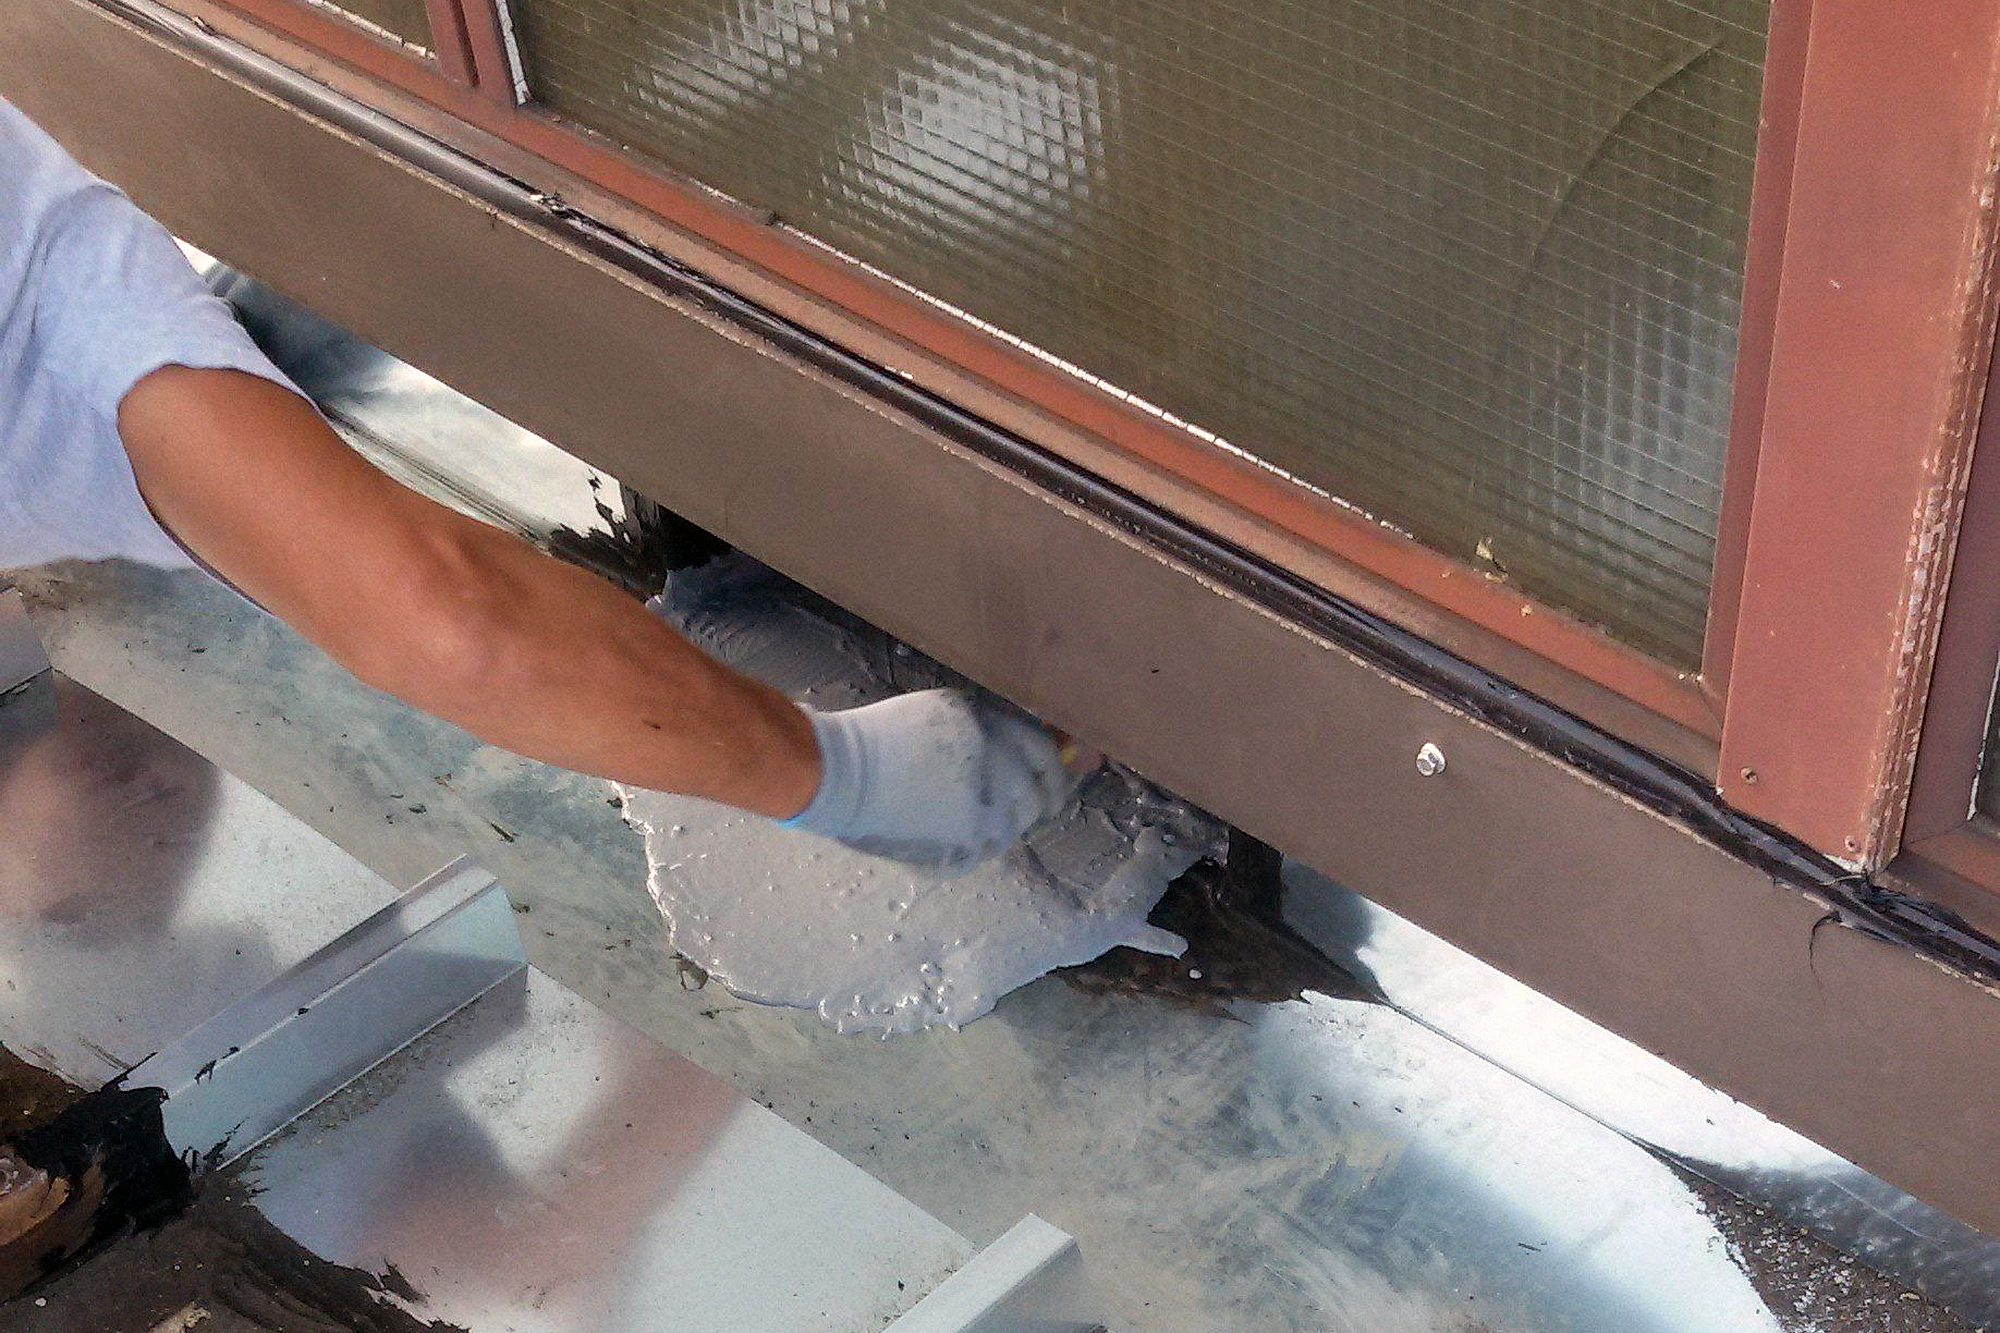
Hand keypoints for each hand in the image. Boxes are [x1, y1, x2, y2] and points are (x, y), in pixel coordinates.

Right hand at [789, 689, 1073, 873]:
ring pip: (1012, 828)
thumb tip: (1038, 746)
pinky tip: (946, 831)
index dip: (1054, 770)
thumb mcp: (946, 713)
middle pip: (1035, 795)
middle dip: (1032, 801)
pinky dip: (974, 843)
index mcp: (994, 730)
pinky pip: (984, 849)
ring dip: (1001, 824)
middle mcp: (999, 771)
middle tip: (1016, 806)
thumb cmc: (885, 737)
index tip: (1054, 782)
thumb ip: (993, 727)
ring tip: (968, 815)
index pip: (1044, 753)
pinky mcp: (963, 848)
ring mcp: (984, 814)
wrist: (840, 777)